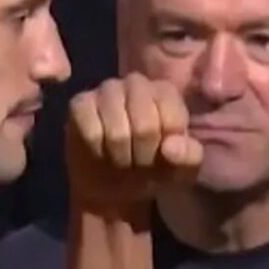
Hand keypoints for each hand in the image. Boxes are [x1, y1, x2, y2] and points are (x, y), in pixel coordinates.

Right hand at [66, 73, 202, 207]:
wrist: (114, 185)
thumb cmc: (154, 170)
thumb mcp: (182, 170)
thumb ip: (189, 157)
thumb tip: (170, 147)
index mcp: (166, 92)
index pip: (172, 122)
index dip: (167, 151)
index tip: (162, 158)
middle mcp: (137, 83)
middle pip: (145, 127)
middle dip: (143, 157)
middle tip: (139, 164)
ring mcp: (106, 90)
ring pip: (117, 133)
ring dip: (120, 158)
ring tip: (121, 160)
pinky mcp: (80, 104)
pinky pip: (91, 133)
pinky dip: (98, 153)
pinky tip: (100, 153)